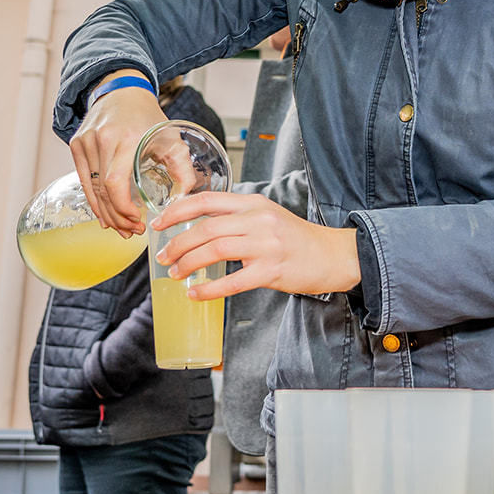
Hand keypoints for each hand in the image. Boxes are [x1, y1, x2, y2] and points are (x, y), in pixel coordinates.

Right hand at [68, 70, 172, 237]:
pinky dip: (94, 201)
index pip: (115, 183)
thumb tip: (185, 199)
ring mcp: (85, 142)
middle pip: (103, 191)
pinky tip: (105, 216)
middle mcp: (101, 139)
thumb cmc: (148, 117)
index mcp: (126, 138)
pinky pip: (84, 180)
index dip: (123, 208)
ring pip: (91, 189)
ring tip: (122, 229)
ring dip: (106, 214)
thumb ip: (183, 168)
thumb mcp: (172, 138)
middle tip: (133, 232)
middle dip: (118, 217)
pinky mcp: (76, 145)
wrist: (122, 91)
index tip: (138, 220)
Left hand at [151, 192, 360, 298]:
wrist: (334, 255)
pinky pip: (233, 280)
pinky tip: (196, 293)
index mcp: (254, 203)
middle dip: (178, 243)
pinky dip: (209, 288)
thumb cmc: (297, 239)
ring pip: (215, 250)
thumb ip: (238, 217)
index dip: (177, 211)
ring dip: (189, 263)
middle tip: (163, 257)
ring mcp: (266, 245)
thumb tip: (199, 228)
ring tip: (176, 274)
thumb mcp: (267, 216)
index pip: (208, 200)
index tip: (159, 223)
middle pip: (206, 227)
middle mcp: (259, 220)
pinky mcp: (272, 271)